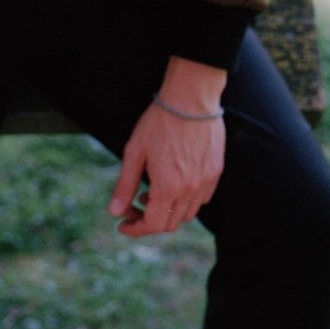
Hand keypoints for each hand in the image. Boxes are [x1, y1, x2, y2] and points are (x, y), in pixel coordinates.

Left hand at [107, 58, 225, 237]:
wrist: (191, 98)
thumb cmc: (159, 122)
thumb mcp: (135, 151)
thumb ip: (125, 184)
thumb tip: (114, 211)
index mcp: (168, 186)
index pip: (153, 225)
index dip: (136, 229)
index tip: (122, 224)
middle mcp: (190, 190)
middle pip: (170, 223)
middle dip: (149, 221)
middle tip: (133, 207)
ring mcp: (205, 182)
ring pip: (187, 214)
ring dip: (167, 211)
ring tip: (151, 192)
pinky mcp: (215, 172)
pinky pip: (201, 199)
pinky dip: (185, 201)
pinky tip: (173, 183)